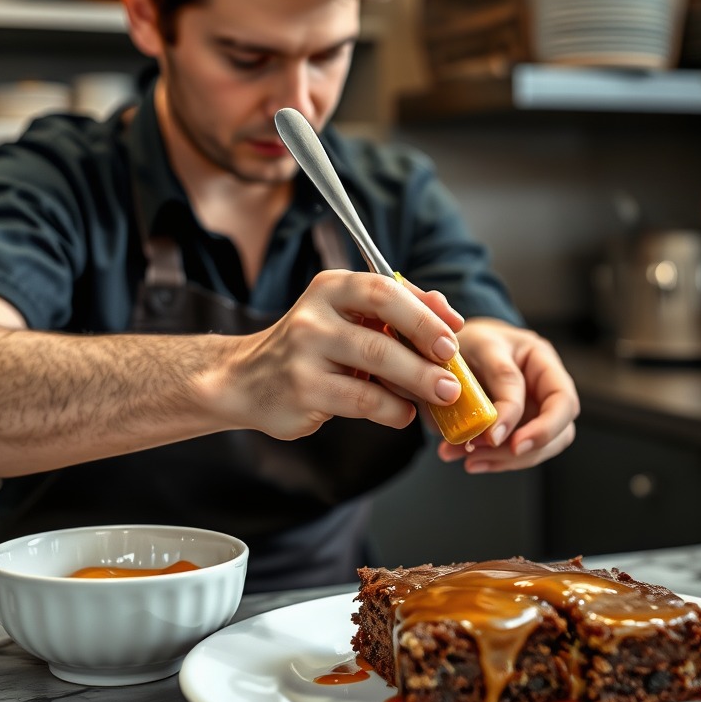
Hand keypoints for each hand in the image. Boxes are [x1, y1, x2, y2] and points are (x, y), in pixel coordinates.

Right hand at [223, 269, 464, 439]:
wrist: (246, 381)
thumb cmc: (311, 348)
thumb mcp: (346, 319)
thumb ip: (394, 312)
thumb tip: (448, 316)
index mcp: (331, 287)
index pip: (385, 288)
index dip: (425, 312)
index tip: (454, 332)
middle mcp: (315, 314)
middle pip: (384, 326)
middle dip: (428, 348)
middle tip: (454, 371)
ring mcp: (305, 351)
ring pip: (376, 363)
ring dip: (418, 381)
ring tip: (443, 394)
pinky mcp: (303, 389)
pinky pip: (362, 399)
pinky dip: (392, 409)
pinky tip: (404, 413)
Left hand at [435, 319, 578, 472]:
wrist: (452, 346)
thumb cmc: (474, 339)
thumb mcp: (483, 345)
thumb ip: (499, 378)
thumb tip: (497, 428)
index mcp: (545, 363)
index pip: (561, 401)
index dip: (541, 428)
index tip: (499, 439)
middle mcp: (545, 391)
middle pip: (559, 433)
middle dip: (522, 451)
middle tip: (480, 455)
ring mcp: (533, 413)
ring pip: (537, 450)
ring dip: (502, 460)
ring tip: (466, 459)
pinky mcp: (515, 430)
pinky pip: (513, 453)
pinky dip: (491, 461)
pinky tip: (467, 460)